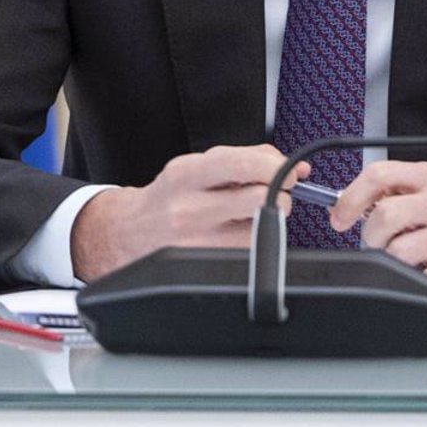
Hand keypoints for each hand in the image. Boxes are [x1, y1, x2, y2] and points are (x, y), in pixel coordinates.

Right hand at [70, 144, 307, 283]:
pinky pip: (249, 252)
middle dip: (279, 195)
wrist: (130, 233)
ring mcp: (196, 242)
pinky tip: (239, 233)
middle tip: (275, 193)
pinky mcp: (205, 267)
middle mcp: (188, 208)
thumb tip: (296, 168)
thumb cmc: (171, 195)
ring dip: (269, 221)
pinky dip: (255, 241)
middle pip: (258, 200)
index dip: (274, 167)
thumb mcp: (197, 166)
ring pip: (260, 230)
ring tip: (253, 215)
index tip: (290, 171)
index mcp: (186, 174)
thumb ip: (247, 159)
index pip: (239, 164)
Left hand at [327, 160, 426, 302]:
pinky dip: (414, 280)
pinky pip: (422, 277)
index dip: (351, 198)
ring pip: (398, 251)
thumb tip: (349, 205)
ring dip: (391, 262)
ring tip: (406, 261)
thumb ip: (397, 194)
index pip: (380, 175)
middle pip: (384, 216)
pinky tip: (424, 273)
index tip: (340, 217)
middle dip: (371, 237)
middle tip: (379, 245)